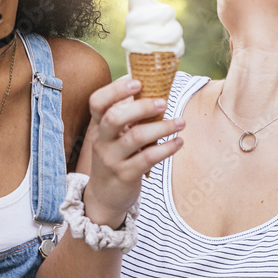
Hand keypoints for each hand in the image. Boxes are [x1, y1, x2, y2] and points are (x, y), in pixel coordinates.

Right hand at [83, 76, 183, 226]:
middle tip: (164, 102)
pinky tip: (178, 142)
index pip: (97, 102)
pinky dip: (166, 148)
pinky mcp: (125, 175)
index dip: (115, 89)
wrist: (105, 196)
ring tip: (180, 122)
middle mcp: (101, 140)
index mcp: (98, 125)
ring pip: (135, 138)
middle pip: (115, 117)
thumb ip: (127, 114)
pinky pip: (147, 158)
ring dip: (161, 127)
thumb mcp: (113, 135)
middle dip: (141, 107)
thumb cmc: (116, 156)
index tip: (137, 81)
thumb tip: (152, 85)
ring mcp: (111, 159)